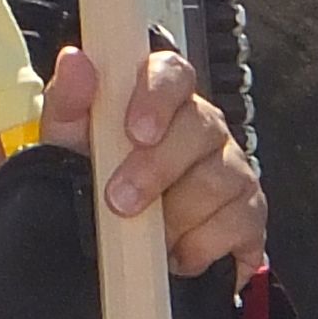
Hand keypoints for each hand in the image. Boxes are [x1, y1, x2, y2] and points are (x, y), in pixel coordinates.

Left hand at [38, 44, 263, 277]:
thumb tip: (75, 61)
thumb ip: (69, 102)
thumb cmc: (98, 186)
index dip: (157, 96)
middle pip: (201, 126)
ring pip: (218, 178)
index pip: (173, 71)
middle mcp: (203, 127)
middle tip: (121, 201)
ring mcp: (231, 168)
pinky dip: (200, 244)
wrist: (118, 257)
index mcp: (160, 99)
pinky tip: (177, 251)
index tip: (135, 132)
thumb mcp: (68, 147)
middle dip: (156, 169)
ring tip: (147, 233)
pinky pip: (238, 222)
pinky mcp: (248, 213)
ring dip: (174, 214)